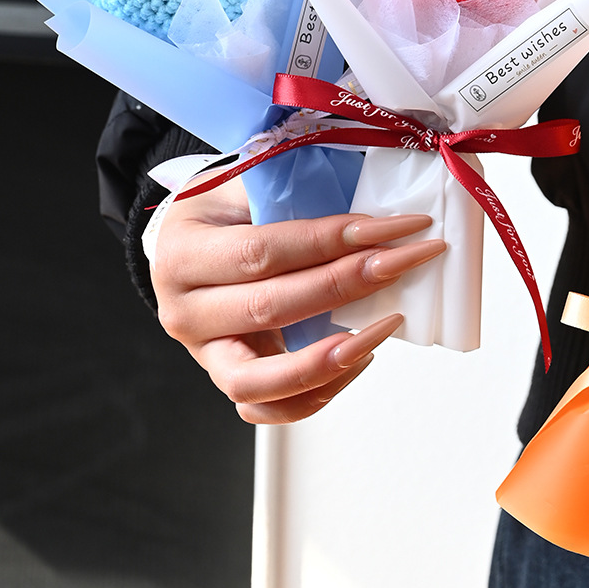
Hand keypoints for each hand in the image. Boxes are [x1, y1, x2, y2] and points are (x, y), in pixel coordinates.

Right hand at [151, 175, 445, 423]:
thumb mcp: (246, 181)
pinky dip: (319, 390)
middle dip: (348, 284)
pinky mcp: (230, 377)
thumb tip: (370, 198)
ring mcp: (205, 352)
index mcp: (184, 253)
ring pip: (260, 380)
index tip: (390, 228)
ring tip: (385, 325)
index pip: (264, 251)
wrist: (187, 244)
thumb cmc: (223, 210)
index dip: (331, 240)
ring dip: (331, 357)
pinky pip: (272, 406)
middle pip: (271, 308)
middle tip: (404, 261)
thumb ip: (295, 186)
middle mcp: (185, 310)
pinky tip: (359, 354)